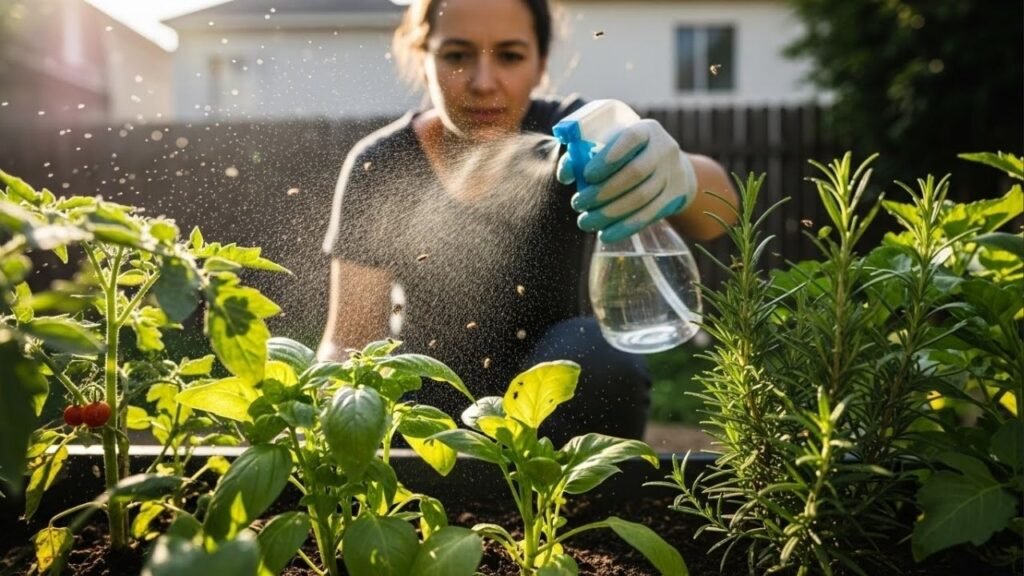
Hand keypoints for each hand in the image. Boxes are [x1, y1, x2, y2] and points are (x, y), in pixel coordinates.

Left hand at [557, 119, 696, 242]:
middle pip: (635, 172)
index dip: (608, 157)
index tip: (587, 175)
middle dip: (603, 191)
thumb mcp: (611, 144)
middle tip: (577, 203)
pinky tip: (605, 235)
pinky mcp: (673, 198)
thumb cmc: (628, 155)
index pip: (630, 138)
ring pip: (641, 197)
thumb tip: (566, 174)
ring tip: (584, 221)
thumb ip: (584, 153)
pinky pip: (648, 216)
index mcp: (646, 130)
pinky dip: (624, 227)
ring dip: (609, 213)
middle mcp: (663, 149)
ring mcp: (671, 174)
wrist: (669, 168)